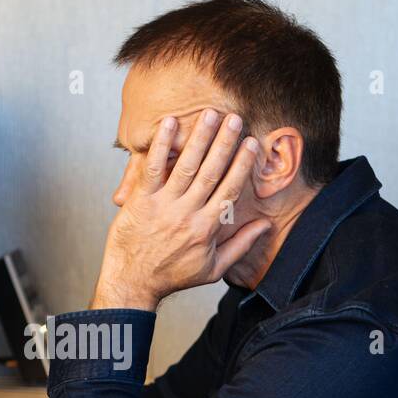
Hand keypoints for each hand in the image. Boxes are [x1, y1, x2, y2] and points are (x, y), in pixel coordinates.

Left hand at [92, 110, 270, 311]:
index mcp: (207, 228)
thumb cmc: (172, 276)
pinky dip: (161, 145)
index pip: (230, 190)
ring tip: (210, 115)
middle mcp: (187, 214)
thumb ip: (240, 245)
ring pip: (185, 166)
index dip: (242, 165)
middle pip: (210, 172)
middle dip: (225, 143)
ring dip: (199, 138)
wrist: (132, 283)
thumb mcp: (213, 269)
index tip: (252, 143)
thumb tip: (265, 226)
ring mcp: (163, 205)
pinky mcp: (141, 200)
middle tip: (235, 118)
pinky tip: (169, 123)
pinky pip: (152, 168)